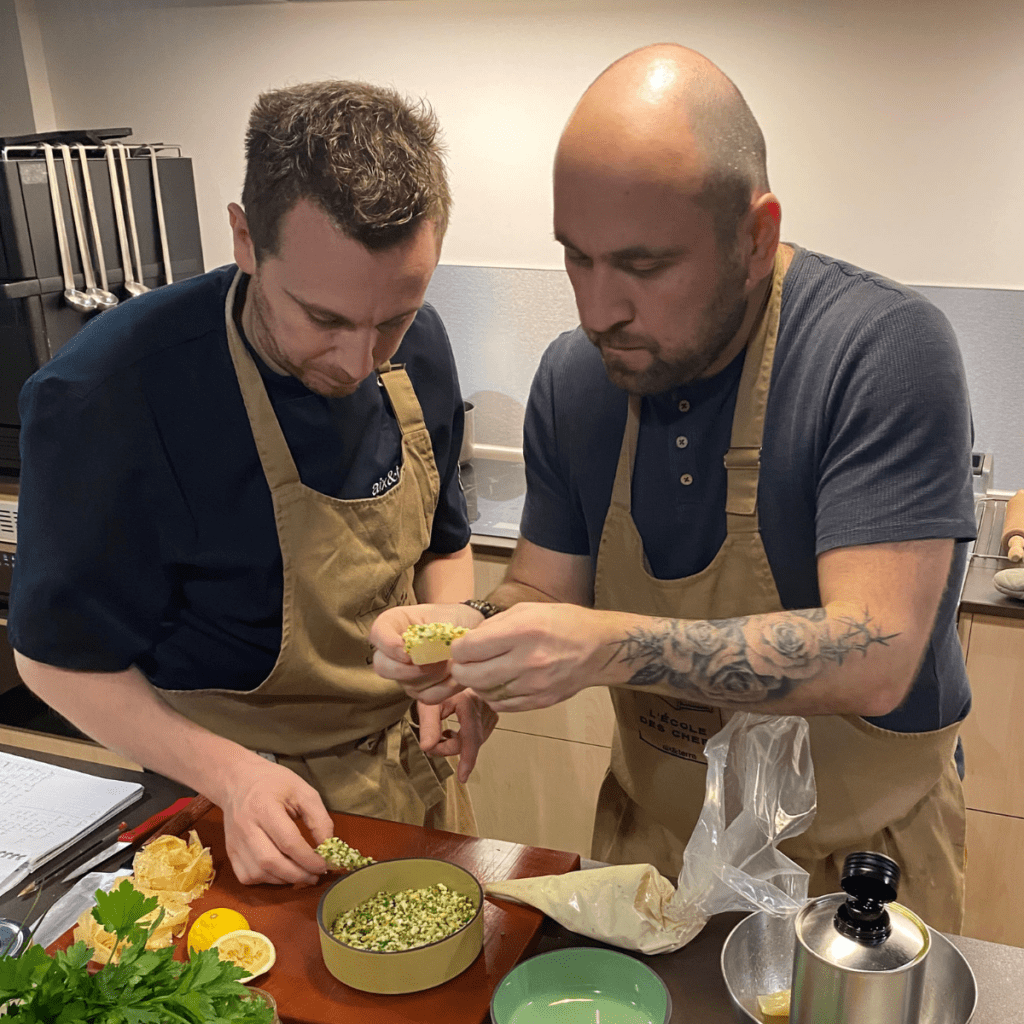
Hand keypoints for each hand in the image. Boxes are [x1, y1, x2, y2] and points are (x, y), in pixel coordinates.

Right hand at [217, 757, 333, 886]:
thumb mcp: (302, 791)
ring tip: (302, 874)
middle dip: (297, 874)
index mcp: (264, 806)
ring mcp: (235, 842)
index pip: (288, 841)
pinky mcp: (230, 852)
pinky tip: (281, 872)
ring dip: (284, 879)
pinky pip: (247, 876)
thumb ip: (319, 818)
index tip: (324, 864)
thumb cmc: (273, 783)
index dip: (308, 858)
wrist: (238, 781)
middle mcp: (245, 827)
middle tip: (316, 875)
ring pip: (258, 873)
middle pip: (271, 861)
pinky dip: (267, 880)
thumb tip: (328, 846)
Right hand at [370, 602, 483, 702]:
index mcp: (396, 624)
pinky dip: (445, 688)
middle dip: (407, 670)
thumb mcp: (445, 616)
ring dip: (435, 675)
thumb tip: (425, 653)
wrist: (472, 630)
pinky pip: (428, 696)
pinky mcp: (419, 690)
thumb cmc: (455, 619)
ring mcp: (405, 673)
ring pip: (409, 684)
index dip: (387, 645)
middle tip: (433, 662)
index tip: (405, 652)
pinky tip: (456, 675)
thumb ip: (432, 633)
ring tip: (453, 660)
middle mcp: (394, 651)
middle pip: (382, 666)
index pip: (377, 633)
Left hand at [417, 693, 498, 782]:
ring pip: (475, 741)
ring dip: (456, 744)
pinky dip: (464, 740)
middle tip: (431, 746)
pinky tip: (451, 733)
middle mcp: (484, 707)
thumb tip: (427, 748)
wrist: (450, 675)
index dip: (467, 758)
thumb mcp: (428, 704)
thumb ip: (428, 725)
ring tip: (441, 735)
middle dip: (449, 748)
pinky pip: (479, 736)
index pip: (470, 736)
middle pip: (470, 741)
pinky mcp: (492, 715)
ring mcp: (491, 712)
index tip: (462, 777)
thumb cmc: (438, 687)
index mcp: (469, 702)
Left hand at [450, 603, 608, 711]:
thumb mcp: (527, 610)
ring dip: (475, 684)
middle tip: (463, 663)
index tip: (461, 646)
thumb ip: (494, 625)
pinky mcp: (540, 701)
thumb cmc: (563, 623)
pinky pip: (502, 705)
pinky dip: (493, 695)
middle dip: (460, 669)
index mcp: (523, 631)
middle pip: (472, 675)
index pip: (470, 648)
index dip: (458, 648)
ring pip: (484, 693)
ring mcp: (534, 685)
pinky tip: (499, 683)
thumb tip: (467, 640)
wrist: (598, 648)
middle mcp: (528, 660)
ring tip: (482, 671)